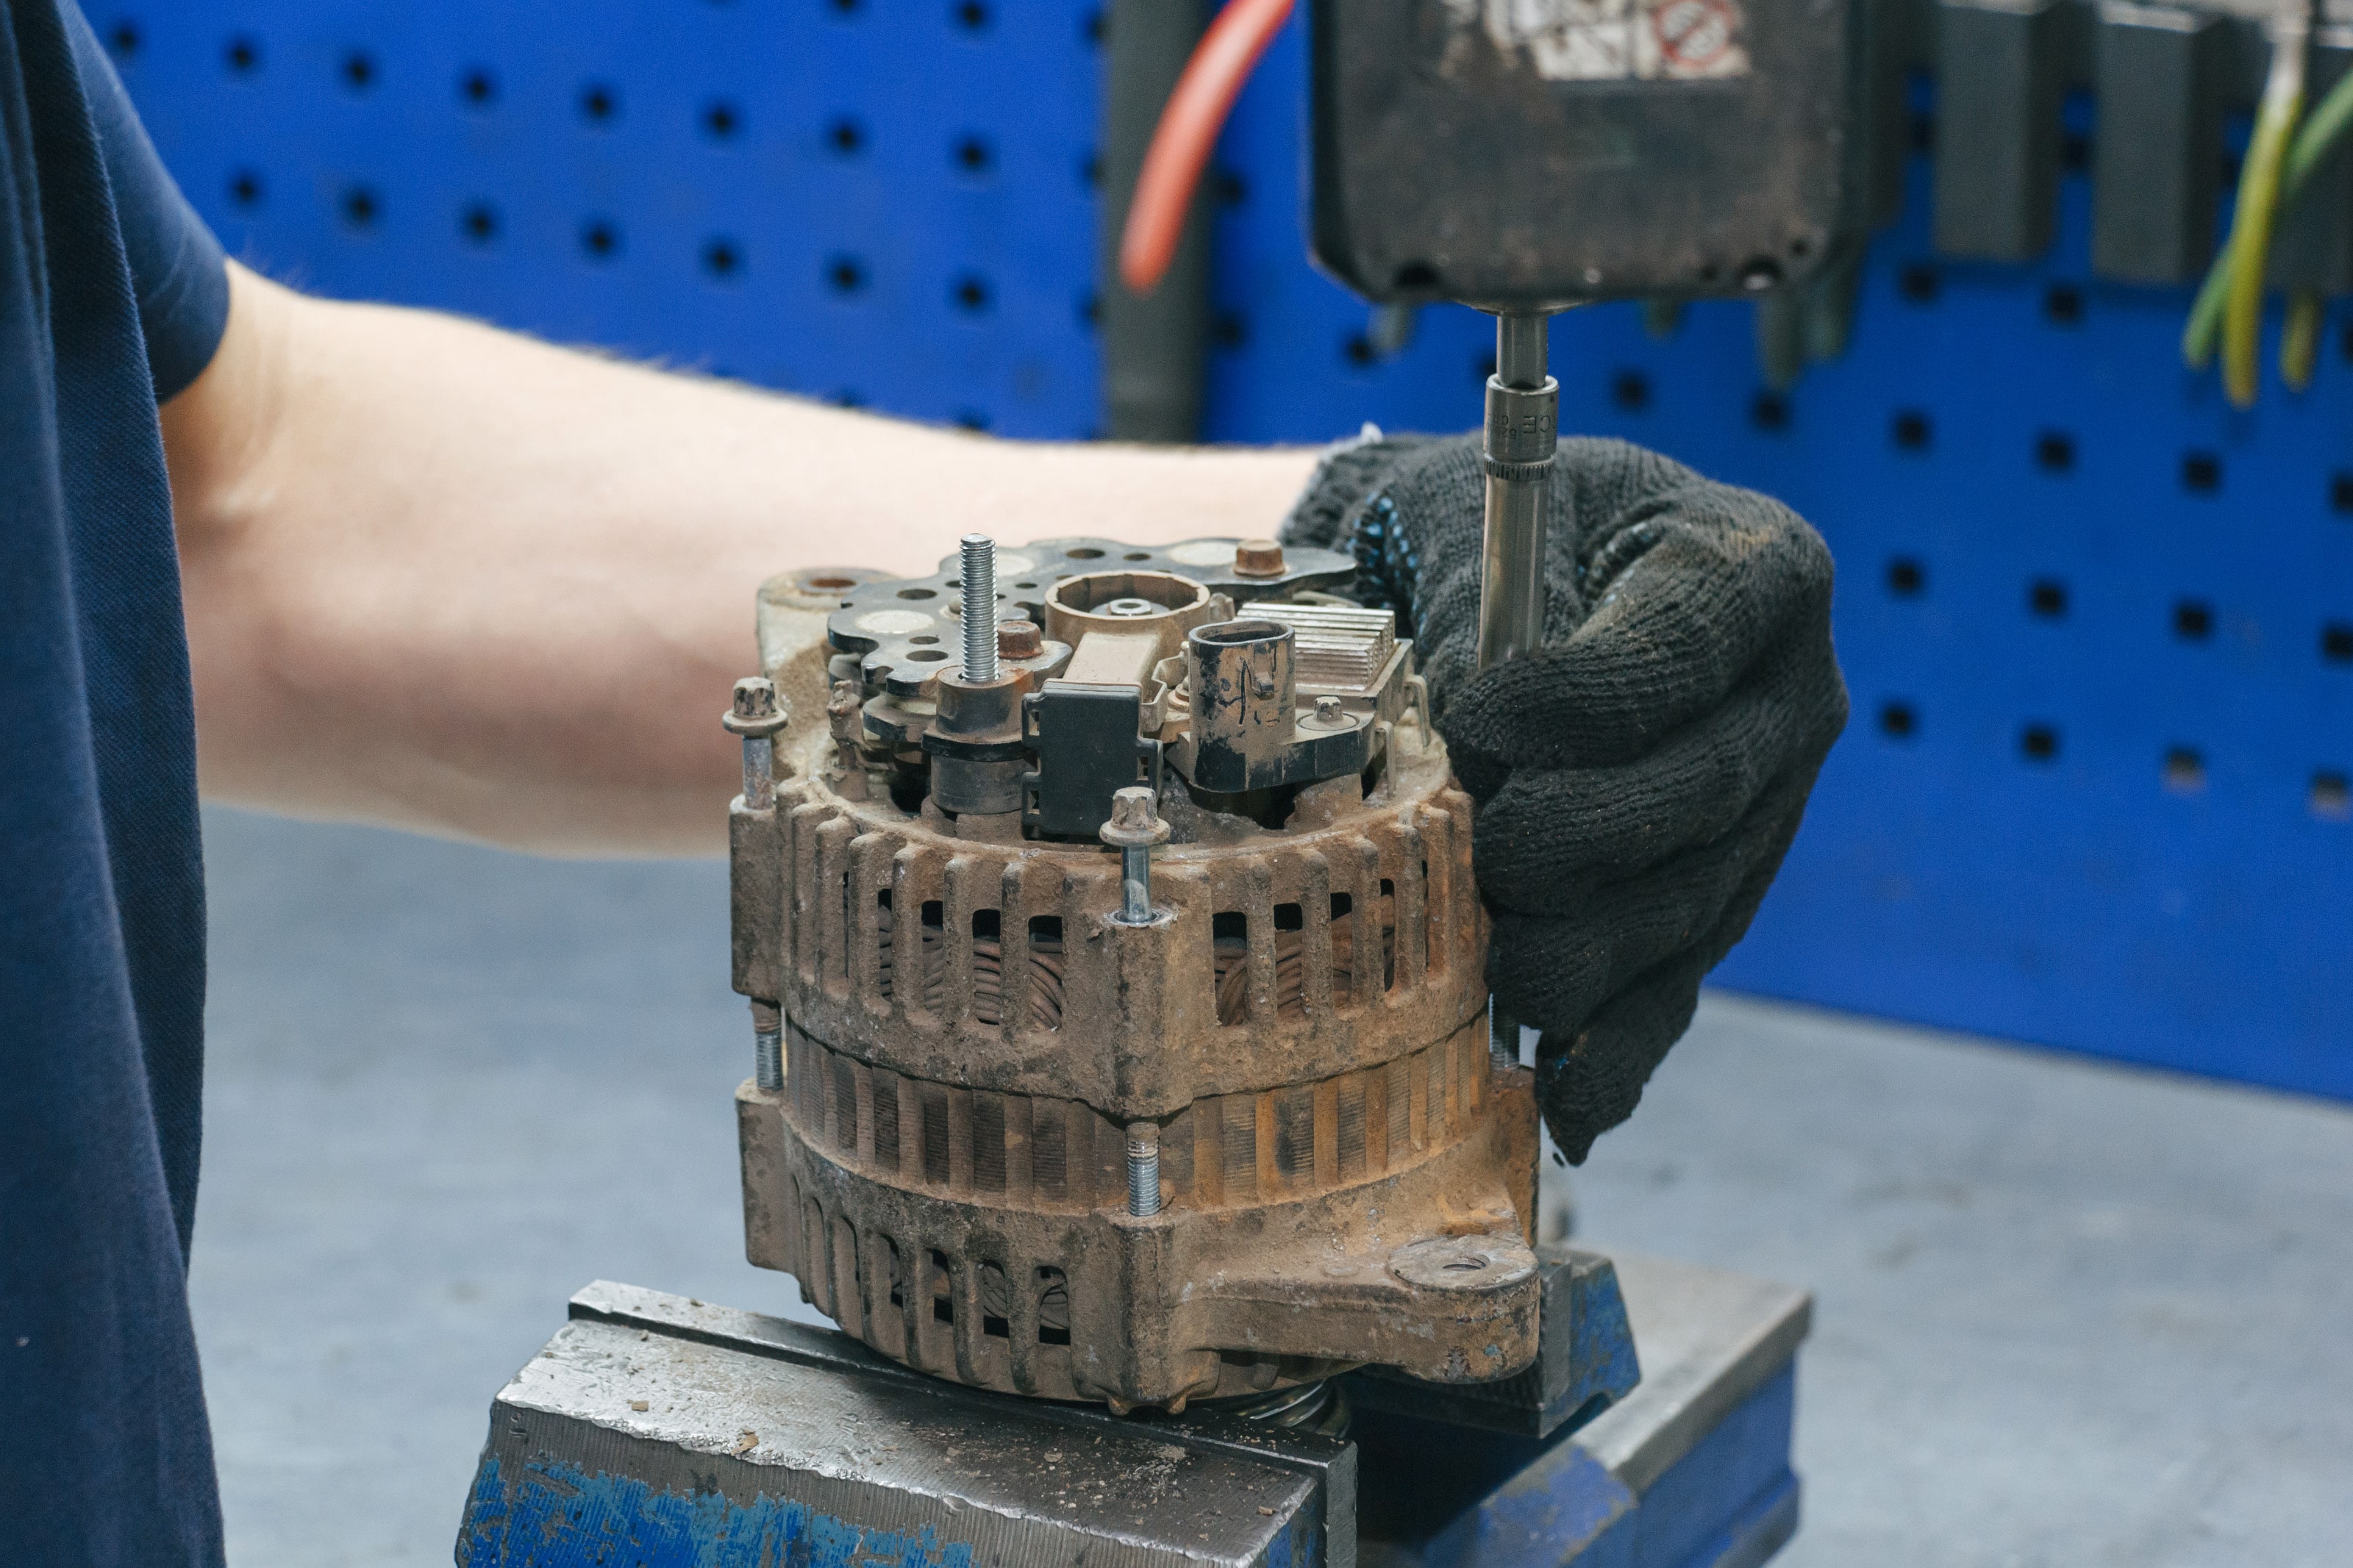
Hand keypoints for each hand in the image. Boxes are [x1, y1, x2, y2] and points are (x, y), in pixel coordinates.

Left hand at [1283, 433, 1847, 1161]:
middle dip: (1583, 839)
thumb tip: (1463, 755)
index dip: (1584, 699)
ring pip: (1688, 902)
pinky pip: (1679, 982)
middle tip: (1488, 857)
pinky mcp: (1719, 898)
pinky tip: (1569, 1113)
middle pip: (1701, 790)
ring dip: (1589, 954)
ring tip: (1499, 976)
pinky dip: (1618, 1055)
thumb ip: (1490, 617)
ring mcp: (1769, 810)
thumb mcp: (1500, 517)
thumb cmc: (1506, 530)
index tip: (1480, 725)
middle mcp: (1791, 698)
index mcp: (1756, 569)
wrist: (1537, 574)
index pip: (1685, 645)